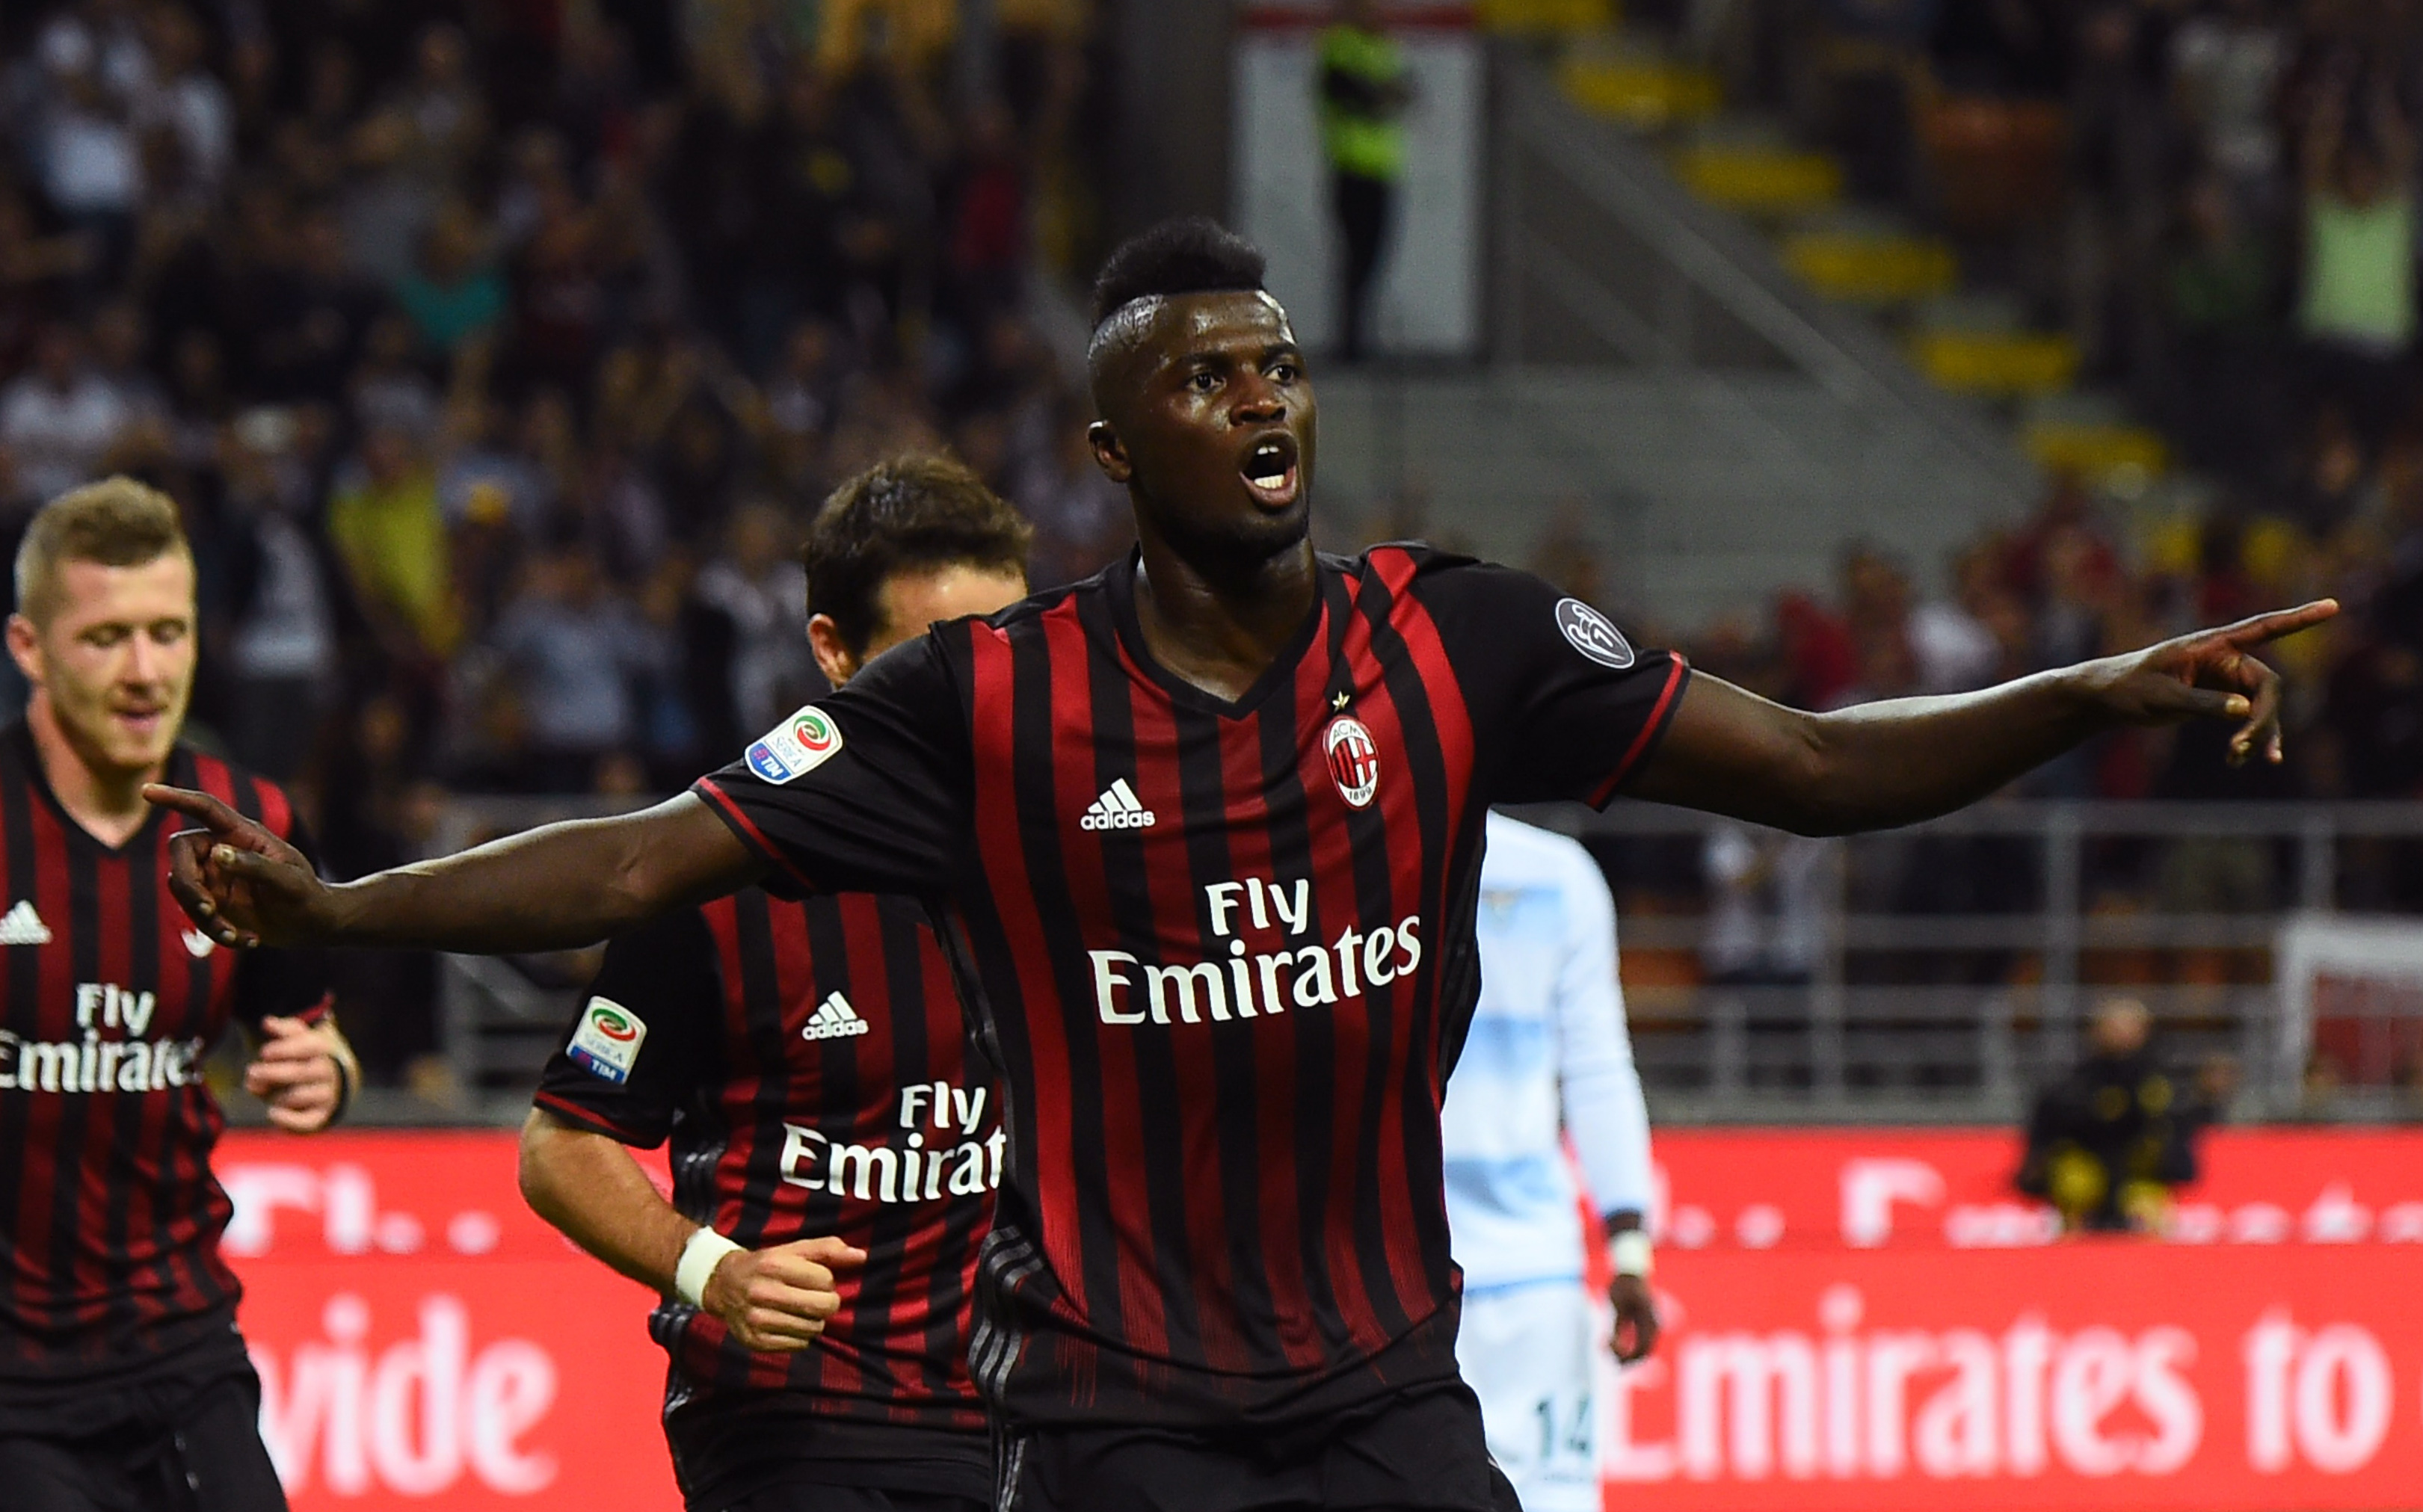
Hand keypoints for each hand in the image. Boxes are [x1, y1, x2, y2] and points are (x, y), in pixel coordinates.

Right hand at [143, 785, 328, 947]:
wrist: (313, 924)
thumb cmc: (307, 895)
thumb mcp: (289, 881)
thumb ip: (255, 866)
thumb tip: (216, 853)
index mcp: (243, 833)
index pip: (205, 808)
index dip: (176, 798)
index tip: (147, 792)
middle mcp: (222, 850)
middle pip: (181, 854)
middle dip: (187, 885)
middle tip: (208, 911)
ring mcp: (214, 876)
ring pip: (183, 889)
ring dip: (204, 917)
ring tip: (236, 936)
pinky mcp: (212, 901)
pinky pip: (196, 915)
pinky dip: (216, 932)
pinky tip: (249, 941)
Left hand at [244, 1016, 343, 1131]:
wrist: (336, 1079)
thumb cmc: (308, 1055)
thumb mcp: (301, 1036)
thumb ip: (284, 1029)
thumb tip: (266, 1022)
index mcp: (324, 1048)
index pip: (304, 1047)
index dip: (281, 1050)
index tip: (264, 1052)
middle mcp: (329, 1071)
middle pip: (297, 1073)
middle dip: (270, 1073)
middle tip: (251, 1072)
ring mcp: (327, 1094)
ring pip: (296, 1097)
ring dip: (274, 1095)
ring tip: (262, 1090)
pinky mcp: (321, 1116)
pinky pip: (306, 1122)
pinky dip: (288, 1120)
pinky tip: (271, 1113)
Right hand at [699, 1236, 865, 1352]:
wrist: (723, 1285)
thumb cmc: (767, 1265)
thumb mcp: (794, 1250)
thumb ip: (829, 1250)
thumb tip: (862, 1256)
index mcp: (774, 1265)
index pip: (826, 1280)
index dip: (826, 1281)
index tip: (813, 1279)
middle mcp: (762, 1293)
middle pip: (823, 1307)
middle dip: (826, 1303)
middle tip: (813, 1298)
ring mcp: (757, 1320)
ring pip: (813, 1329)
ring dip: (813, 1320)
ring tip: (797, 1310)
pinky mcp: (755, 1342)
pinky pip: (799, 1345)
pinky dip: (800, 1336)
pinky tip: (787, 1323)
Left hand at [1610, 1274, 1660, 1362]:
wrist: (1630, 1274)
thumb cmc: (1624, 1286)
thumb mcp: (1619, 1304)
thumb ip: (1619, 1324)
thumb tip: (1616, 1345)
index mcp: (1650, 1322)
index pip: (1643, 1348)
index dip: (1628, 1356)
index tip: (1609, 1350)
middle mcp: (1651, 1327)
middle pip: (1642, 1352)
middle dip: (1625, 1358)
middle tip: (1605, 1353)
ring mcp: (1647, 1328)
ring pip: (1638, 1349)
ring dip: (1622, 1354)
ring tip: (1604, 1347)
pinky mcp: (1639, 1327)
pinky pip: (1633, 1343)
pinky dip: (1621, 1346)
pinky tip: (1606, 1343)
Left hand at [2071, 601, 2336, 765]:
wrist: (2107, 699)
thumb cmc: (2129, 688)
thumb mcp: (2162, 698)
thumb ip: (2203, 704)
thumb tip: (2244, 711)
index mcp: (2213, 645)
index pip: (2264, 628)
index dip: (2299, 619)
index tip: (2333, 607)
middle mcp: (2225, 659)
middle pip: (2267, 686)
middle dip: (2263, 718)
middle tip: (2243, 747)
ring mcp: (2225, 681)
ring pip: (2261, 707)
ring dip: (2257, 734)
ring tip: (2238, 759)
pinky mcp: (2220, 700)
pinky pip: (2248, 719)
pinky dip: (2250, 738)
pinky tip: (2248, 760)